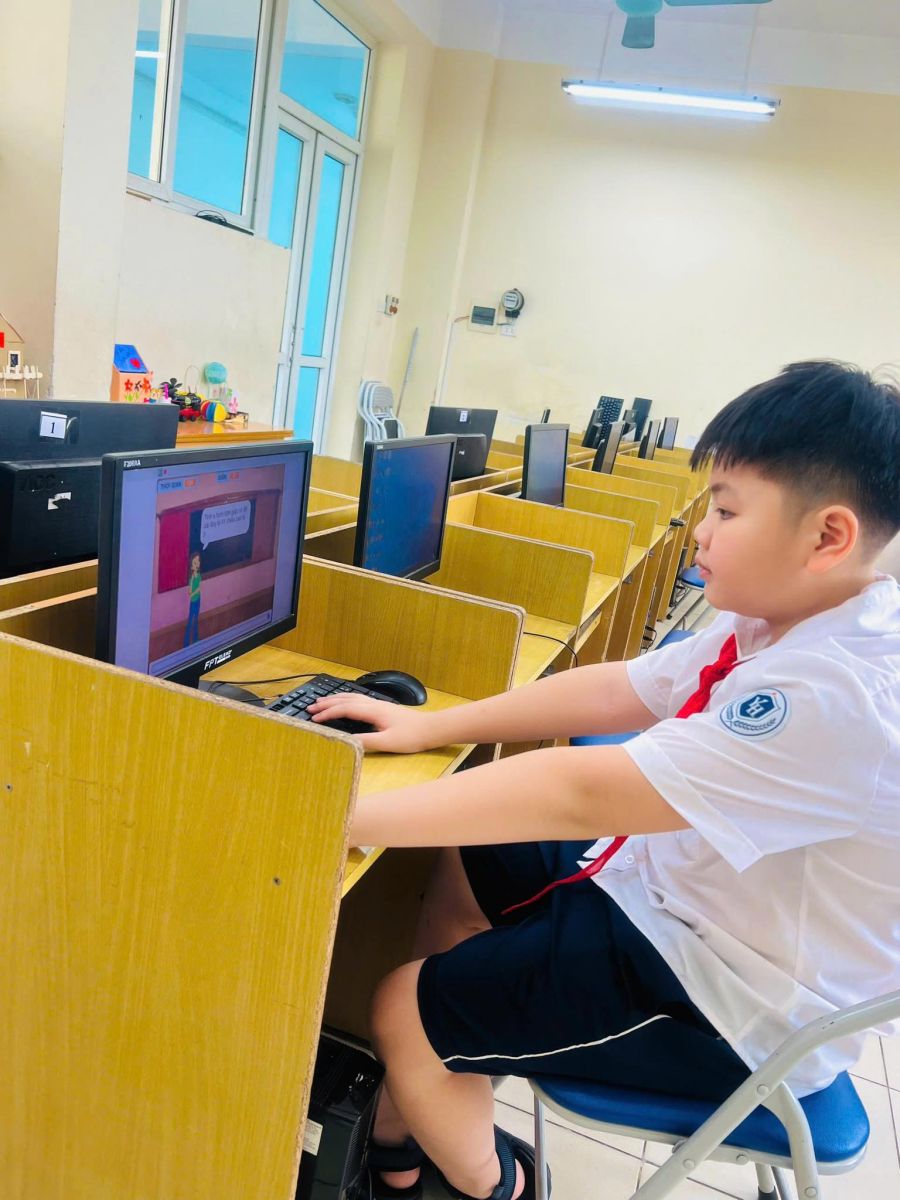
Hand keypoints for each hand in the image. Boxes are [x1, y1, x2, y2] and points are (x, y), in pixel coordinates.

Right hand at [308, 694, 435, 753]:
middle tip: (310, 708)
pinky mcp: (383, 707)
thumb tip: (346, 741)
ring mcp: (379, 704)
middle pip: (345, 700)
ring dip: (335, 699)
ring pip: (352, 697)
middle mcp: (374, 704)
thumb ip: (366, 741)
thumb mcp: (387, 743)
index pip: (345, 710)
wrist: (432, 728)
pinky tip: (346, 702)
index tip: (314, 719)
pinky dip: (347, 699)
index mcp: (373, 711)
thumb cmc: (412, 736)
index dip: (328, 714)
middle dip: (326, 703)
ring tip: (322, 702)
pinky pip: (359, 699)